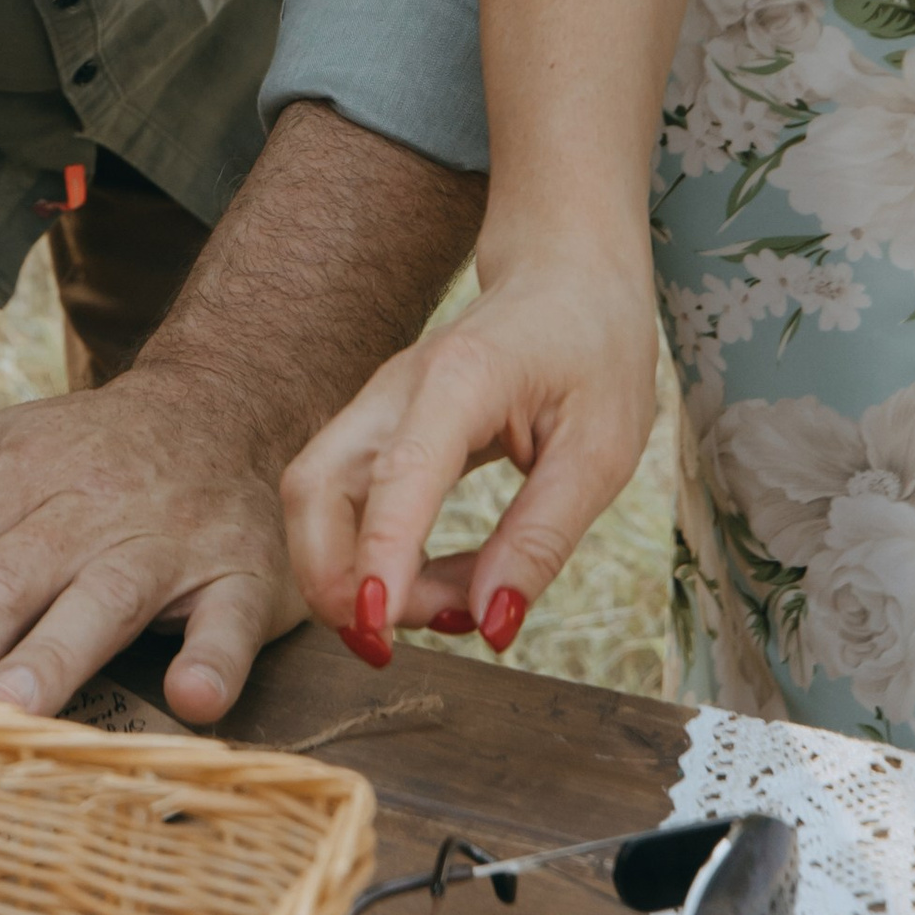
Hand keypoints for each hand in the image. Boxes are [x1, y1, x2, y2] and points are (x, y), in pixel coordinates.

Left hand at [0, 364, 301, 736]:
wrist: (223, 403)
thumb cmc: (96, 447)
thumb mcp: (3, 444)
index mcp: (18, 477)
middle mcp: (85, 508)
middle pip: (0, 584)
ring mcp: (166, 541)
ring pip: (101, 600)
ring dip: (50, 657)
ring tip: (3, 713)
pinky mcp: (241, 572)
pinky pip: (231, 617)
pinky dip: (214, 658)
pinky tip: (193, 699)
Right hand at [281, 230, 657, 656]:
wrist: (567, 271)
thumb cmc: (593, 347)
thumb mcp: (601, 450)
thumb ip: (542, 539)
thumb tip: (492, 624)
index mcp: (461, 379)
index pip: (398, 477)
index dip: (380, 559)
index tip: (378, 630)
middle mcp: (396, 389)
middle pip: (313, 488)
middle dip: (330, 581)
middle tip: (400, 642)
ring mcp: (376, 406)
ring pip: (315, 499)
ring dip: (353, 575)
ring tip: (447, 608)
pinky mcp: (377, 429)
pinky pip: (346, 502)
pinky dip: (376, 557)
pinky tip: (442, 580)